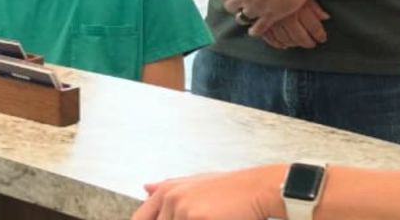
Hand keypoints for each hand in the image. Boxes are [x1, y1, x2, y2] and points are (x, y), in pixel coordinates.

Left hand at [133, 166, 281, 219]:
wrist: (257, 190)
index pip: (141, 218)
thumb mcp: (195, 183)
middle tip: (202, 216)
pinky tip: (216, 219)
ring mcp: (180, 209)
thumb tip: (145, 188)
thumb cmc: (230, 190)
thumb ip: (168, 188)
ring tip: (212, 216)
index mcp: (166, 190)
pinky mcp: (193, 218)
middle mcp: (169, 197)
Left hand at [216, 0, 318, 36]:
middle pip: (230, 7)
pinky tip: (253, 30)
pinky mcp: (271, 16)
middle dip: (233, 5)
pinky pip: (258, 29)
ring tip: (246, 14)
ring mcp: (258, 8)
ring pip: (242, 18)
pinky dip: (254, 31)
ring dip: (243, 16)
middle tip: (238, 4)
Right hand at [260, 0, 329, 49]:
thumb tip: (326, 17)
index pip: (313, 27)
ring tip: (298, 44)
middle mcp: (285, 17)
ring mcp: (271, 20)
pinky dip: (276, 43)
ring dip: (292, 44)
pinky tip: (282, 45)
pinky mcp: (259, 21)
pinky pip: (269, 37)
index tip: (322, 38)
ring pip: (284, 39)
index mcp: (298, 9)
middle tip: (312, 44)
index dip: (320, 35)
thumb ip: (315, 6)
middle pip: (299, 36)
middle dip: (307, 42)